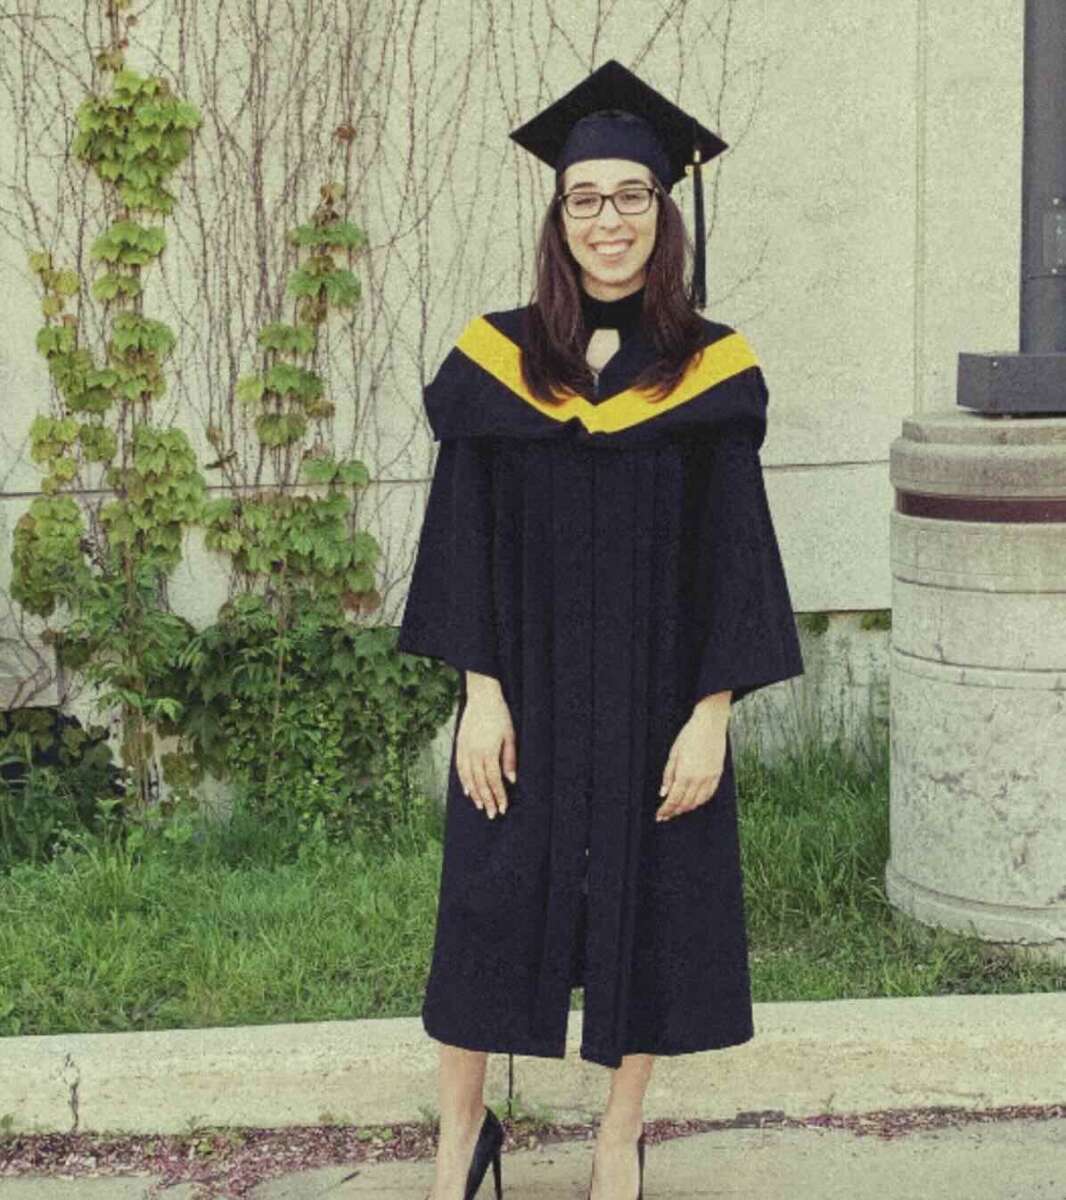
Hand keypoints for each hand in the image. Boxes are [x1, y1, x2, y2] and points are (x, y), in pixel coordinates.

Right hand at [456, 684, 516, 819]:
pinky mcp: (459, 746)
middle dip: (487, 800)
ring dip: (475, 794)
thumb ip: (510, 759)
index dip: (498, 796)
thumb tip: (511, 780)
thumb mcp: (510, 736)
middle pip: (480, 783)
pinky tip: (468, 791)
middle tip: (492, 814)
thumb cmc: (500, 715)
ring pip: (469, 778)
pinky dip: (464, 781)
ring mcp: (465, 750)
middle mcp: (474, 754)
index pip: (493, 780)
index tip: (503, 808)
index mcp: (488, 752)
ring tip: (481, 806)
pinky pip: (460, 768)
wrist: (482, 697)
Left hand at [656, 701, 728, 821]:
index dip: (666, 810)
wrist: (710, 724)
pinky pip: (709, 794)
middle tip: (666, 815)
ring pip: (698, 802)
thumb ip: (668, 775)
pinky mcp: (718, 774)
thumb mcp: (673, 754)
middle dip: (675, 811)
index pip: (674, 799)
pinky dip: (700, 801)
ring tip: (678, 810)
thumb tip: (663, 793)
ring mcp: (710, 778)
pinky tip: (694, 802)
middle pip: (686, 803)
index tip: (660, 816)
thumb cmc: (689, 735)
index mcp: (685, 774)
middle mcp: (699, 779)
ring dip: (687, 808)